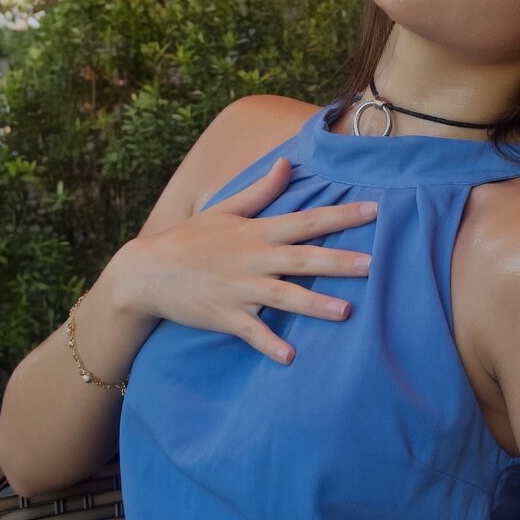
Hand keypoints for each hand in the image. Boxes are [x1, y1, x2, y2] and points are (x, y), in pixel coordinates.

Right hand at [117, 156, 375, 364]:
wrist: (146, 271)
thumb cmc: (189, 239)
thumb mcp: (225, 209)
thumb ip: (262, 190)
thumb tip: (287, 162)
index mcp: (257, 232)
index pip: (307, 220)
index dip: (341, 215)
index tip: (374, 209)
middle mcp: (254, 259)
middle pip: (302, 259)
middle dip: (338, 261)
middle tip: (372, 263)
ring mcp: (240, 289)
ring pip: (283, 296)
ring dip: (314, 304)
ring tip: (346, 311)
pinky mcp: (225, 316)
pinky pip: (252, 332)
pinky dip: (269, 344)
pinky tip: (290, 357)